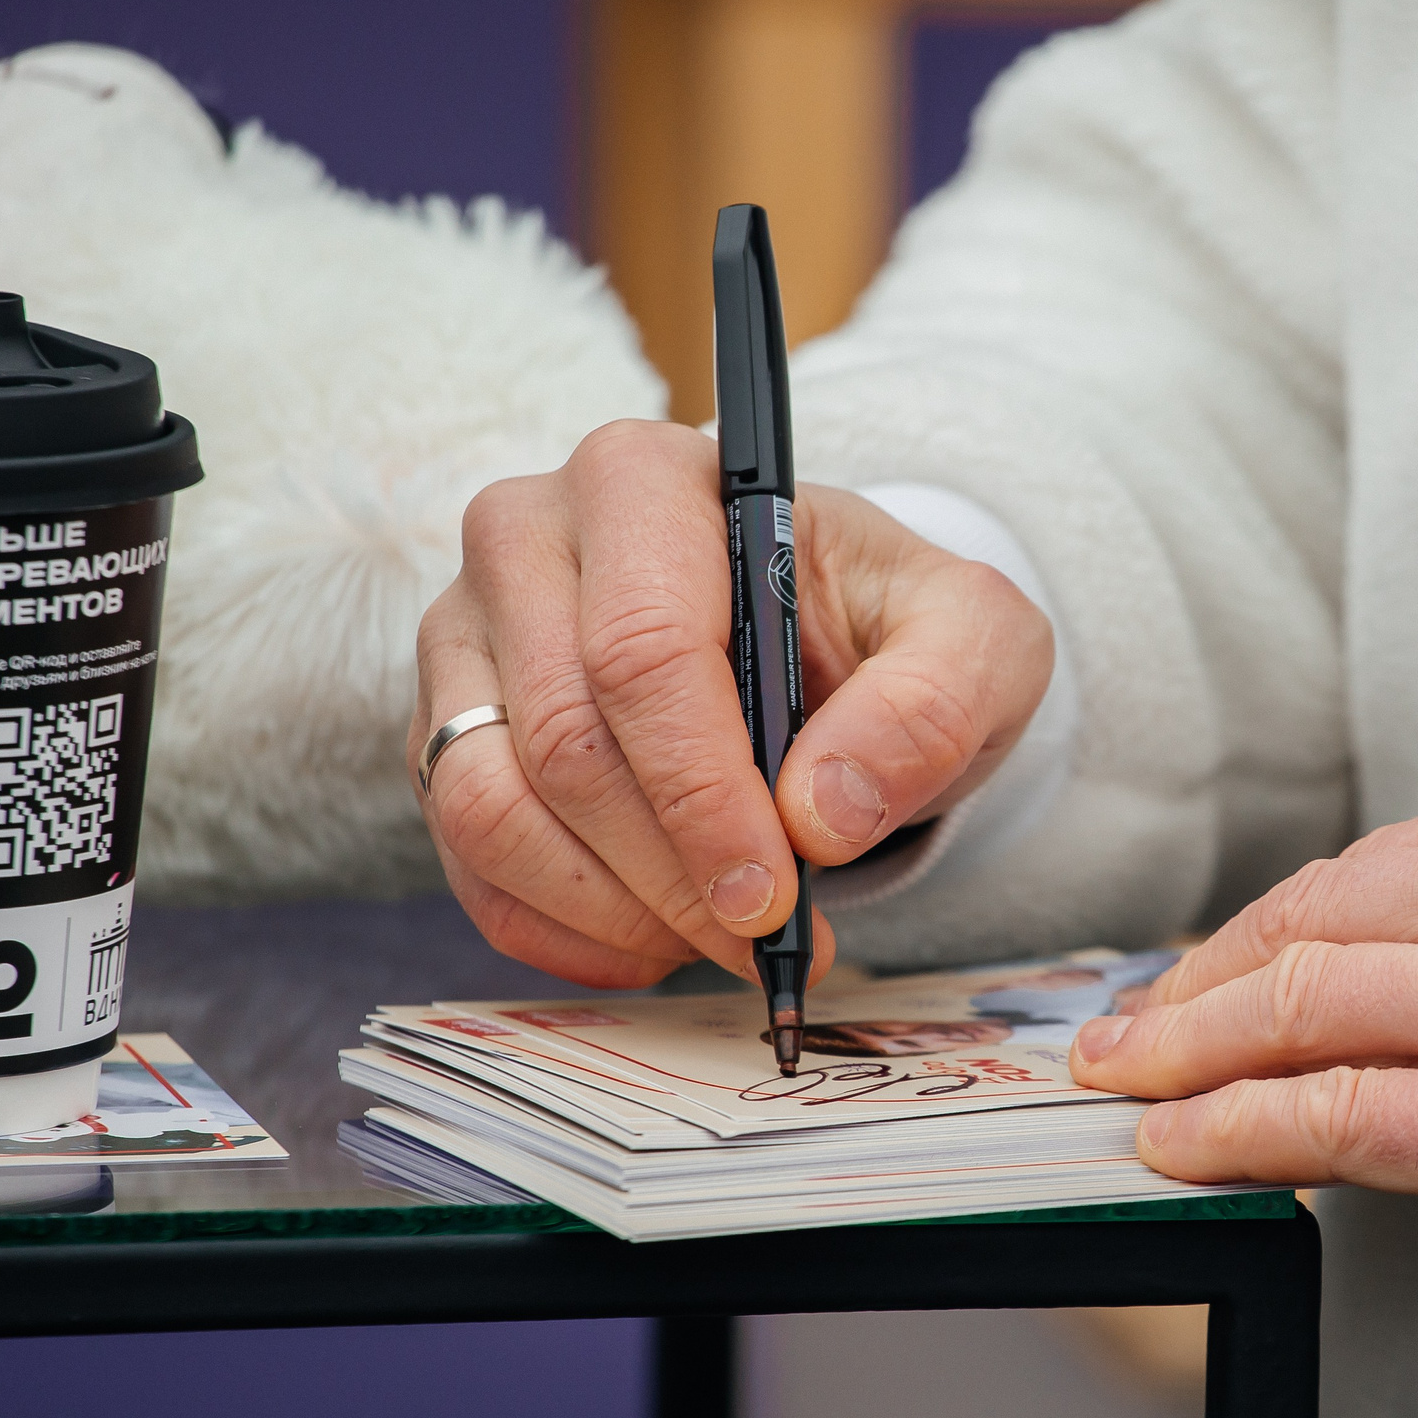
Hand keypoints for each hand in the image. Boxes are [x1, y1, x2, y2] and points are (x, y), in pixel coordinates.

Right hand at [413, 421, 1054, 986]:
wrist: (829, 645)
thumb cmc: (887, 626)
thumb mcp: (973, 642)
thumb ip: (929, 706)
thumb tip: (823, 814)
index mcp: (644, 479)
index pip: (643, 651)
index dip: (703, 796)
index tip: (771, 896)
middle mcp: (526, 539)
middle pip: (564, 740)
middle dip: (670, 871)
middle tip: (761, 936)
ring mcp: (468, 640)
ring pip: (487, 807)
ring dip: (610, 907)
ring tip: (717, 938)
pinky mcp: (443, 731)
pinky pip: (468, 861)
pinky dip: (562, 929)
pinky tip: (658, 937)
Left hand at [1069, 764, 1417, 1302]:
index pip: (1375, 867)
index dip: (1272, 927)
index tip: (1220, 969)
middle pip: (1312, 922)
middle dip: (1197, 982)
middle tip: (1126, 1028)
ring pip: (1300, 1004)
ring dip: (1186, 1052)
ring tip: (1121, 1090)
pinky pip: (1341, 1113)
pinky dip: (1236, 1127)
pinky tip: (1180, 1147)